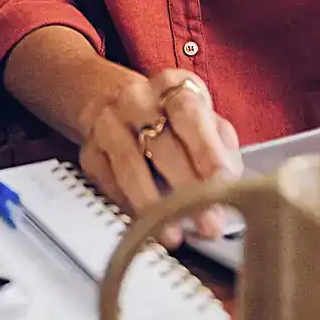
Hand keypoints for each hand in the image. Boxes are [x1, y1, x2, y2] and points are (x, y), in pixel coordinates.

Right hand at [76, 69, 242, 248]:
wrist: (110, 100)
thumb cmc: (169, 118)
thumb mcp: (202, 120)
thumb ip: (221, 149)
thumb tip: (229, 187)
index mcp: (173, 86)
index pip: (190, 114)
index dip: (207, 150)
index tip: (223, 183)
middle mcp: (137, 100)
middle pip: (161, 143)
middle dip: (187, 188)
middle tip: (208, 223)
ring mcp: (109, 125)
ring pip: (129, 165)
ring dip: (153, 203)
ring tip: (172, 233)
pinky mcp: (90, 153)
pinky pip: (109, 183)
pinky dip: (130, 206)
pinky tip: (146, 224)